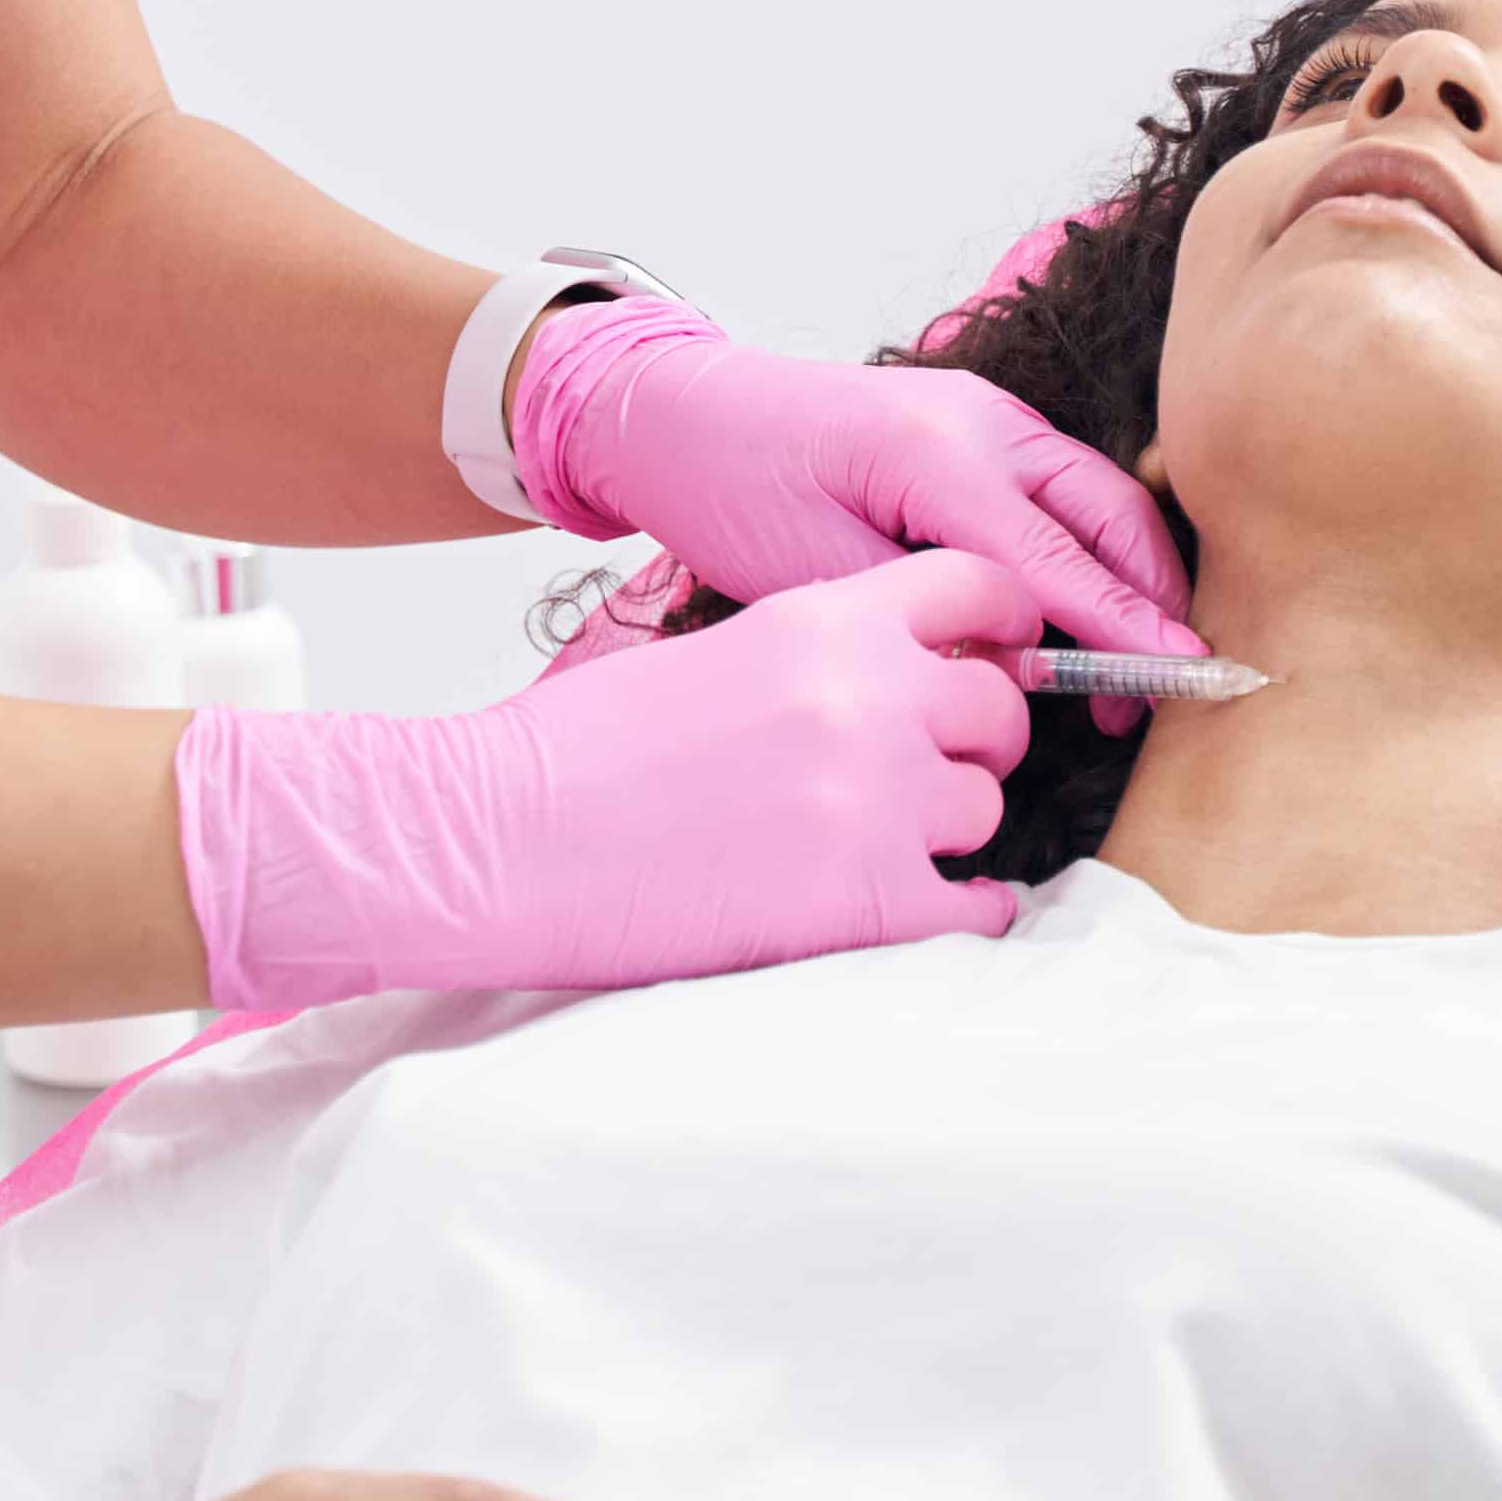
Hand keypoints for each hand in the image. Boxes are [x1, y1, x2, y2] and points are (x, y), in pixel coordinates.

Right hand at [174, 548, 1046, 1006]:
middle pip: (998, 708)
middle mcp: (867, 697)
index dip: (1001, 626)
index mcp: (820, 621)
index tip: (997, 657)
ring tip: (887, 848)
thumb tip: (860, 657)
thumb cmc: (567, 752)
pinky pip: (980, 906)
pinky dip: (965, 914)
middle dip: (972, 741)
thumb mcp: (690, 645)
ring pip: (985, 809)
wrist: (499, 842)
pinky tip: (927, 912)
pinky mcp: (868, 900)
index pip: (978, 586)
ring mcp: (875, 799)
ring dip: (949, 831)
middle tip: (929, 771)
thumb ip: (795, 645)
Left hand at [511, 303, 1195, 658]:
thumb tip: (1014, 672)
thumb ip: (923, 619)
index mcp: (932, 452)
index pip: (1055, 558)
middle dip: (1147, 597)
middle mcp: (976, 418)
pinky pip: (1059, 487)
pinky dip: (1088, 546)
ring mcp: (982, 411)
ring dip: (1125, 572)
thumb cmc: (728, 487)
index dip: (1122, 625)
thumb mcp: (814, 574)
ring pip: (1095, 494)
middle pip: (1106, 510)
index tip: (1180, 676)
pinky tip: (1081, 609)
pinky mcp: (974, 424)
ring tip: (1130, 662)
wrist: (679, 412)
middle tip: (1161, 684)